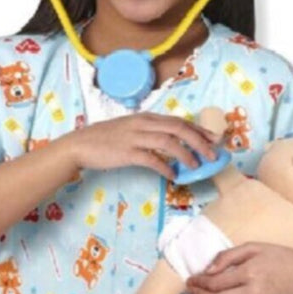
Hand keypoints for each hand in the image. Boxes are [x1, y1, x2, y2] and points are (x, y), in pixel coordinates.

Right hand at [65, 112, 220, 179]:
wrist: (79, 145)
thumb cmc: (104, 139)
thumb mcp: (130, 129)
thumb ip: (149, 133)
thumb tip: (171, 145)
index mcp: (145, 117)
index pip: (178, 120)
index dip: (199, 130)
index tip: (214, 139)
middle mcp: (143, 124)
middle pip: (179, 128)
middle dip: (199, 141)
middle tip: (212, 154)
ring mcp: (135, 137)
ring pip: (169, 142)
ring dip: (186, 154)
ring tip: (196, 166)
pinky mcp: (127, 152)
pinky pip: (152, 159)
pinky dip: (165, 168)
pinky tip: (172, 176)